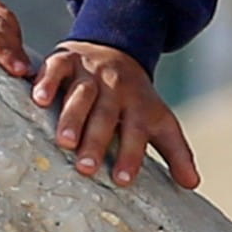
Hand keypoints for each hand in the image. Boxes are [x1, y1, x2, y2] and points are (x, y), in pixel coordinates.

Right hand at [34, 40, 200, 188]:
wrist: (117, 47)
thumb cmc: (135, 98)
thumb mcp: (159, 120)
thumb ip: (176, 151)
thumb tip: (193, 184)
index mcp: (139, 105)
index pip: (136, 132)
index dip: (131, 155)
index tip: (122, 180)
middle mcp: (115, 89)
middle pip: (107, 116)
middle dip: (97, 141)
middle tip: (86, 168)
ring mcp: (90, 73)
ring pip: (82, 94)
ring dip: (73, 117)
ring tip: (63, 141)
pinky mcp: (67, 59)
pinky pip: (57, 68)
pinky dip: (48, 81)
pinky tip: (38, 99)